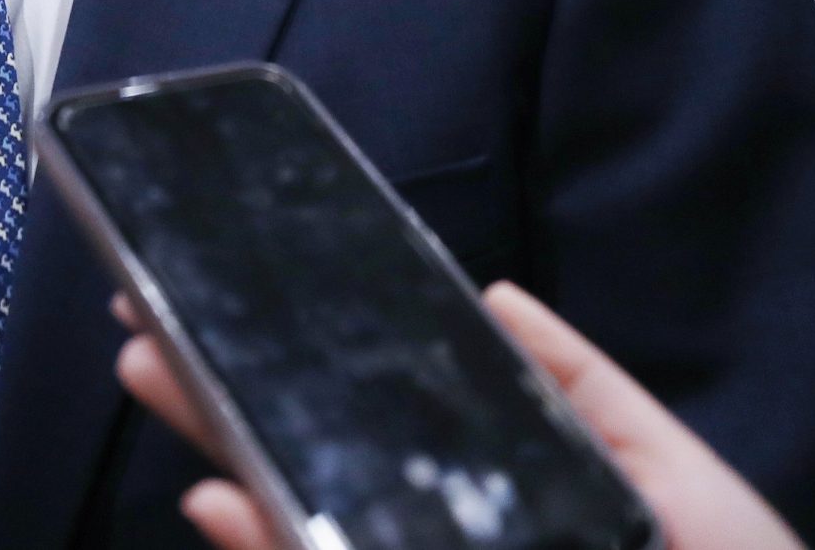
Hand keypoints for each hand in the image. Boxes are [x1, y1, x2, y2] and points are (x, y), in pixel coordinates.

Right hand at [111, 282, 800, 549]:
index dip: (304, 370)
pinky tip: (222, 509)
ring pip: (297, 526)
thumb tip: (493, 291)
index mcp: (486, 499)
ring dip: (220, 461)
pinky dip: (267, 549)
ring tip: (158, 376)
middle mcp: (430, 532)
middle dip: (227, 397)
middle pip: (315, 465)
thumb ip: (584, 390)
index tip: (233, 299)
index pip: (379, 429)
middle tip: (144, 325)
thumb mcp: (669, 479)